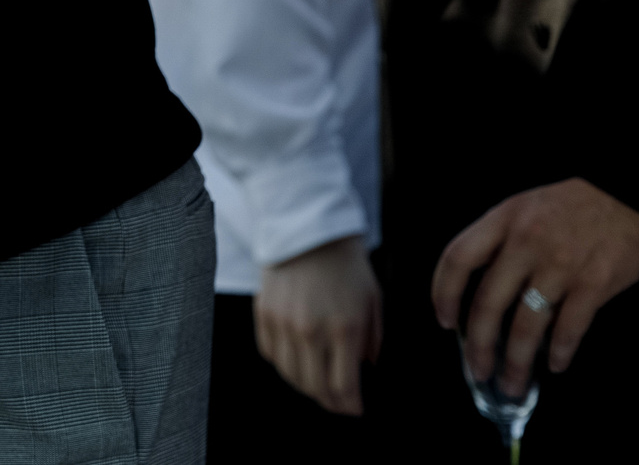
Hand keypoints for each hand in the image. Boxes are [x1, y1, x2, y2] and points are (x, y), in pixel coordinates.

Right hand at [254, 236, 381, 416]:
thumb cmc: (347, 265)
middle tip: (338, 403)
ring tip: (318, 384)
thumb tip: (367, 369)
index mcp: (344, 329)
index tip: (355, 410)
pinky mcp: (264, 313)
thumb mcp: (373, 300)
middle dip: (330, 402)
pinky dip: (284, 364)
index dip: (350, 406)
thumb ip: (373, 339)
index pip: (343, 387)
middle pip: (315, 388)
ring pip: (290, 376)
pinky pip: (271, 355)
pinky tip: (297, 361)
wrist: (308, 228)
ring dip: (306, 386)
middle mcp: (311, 331)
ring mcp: (283, 323)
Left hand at [433, 178, 638, 398]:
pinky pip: (569, 329)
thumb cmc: (584, 200)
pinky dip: (560, 352)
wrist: (638, 189)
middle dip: (478, 345)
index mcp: (505, 218)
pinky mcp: (595, 283)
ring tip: (513, 383)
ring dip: (517, 362)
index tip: (445, 320)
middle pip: (487, 302)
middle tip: (478, 370)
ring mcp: (560, 264)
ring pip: (525, 325)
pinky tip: (556, 364)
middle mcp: (526, 241)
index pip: (458, 258)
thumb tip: (489, 289)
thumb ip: (507, 239)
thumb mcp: (531, 205)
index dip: (444, 293)